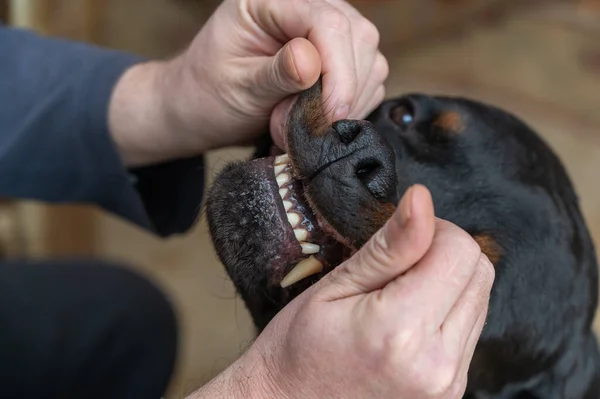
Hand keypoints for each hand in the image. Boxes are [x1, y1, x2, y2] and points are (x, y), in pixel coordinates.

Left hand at [109, 0, 387, 165]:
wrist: (204, 108)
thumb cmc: (210, 93)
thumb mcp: (237, 86)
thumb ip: (276, 73)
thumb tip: (312, 62)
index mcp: (272, 1)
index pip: (327, 22)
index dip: (338, 72)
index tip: (333, 115)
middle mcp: (306, 7)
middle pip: (358, 39)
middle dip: (339, 91)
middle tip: (297, 124)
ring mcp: (327, 32)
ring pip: (370, 61)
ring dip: (342, 104)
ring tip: (295, 122)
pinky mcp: (339, 58)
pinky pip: (369, 81)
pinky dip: (348, 108)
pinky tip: (313, 119)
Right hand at [189, 185, 494, 398]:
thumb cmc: (300, 347)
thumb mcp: (335, 287)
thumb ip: (389, 246)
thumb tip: (422, 199)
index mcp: (402, 331)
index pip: (460, 251)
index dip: (432, 230)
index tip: (400, 238)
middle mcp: (437, 363)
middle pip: (479, 272)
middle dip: (443, 252)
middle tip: (396, 264)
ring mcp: (449, 383)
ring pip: (480, 297)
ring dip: (447, 281)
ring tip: (399, 294)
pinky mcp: (451, 390)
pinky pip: (471, 328)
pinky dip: (447, 309)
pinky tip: (409, 317)